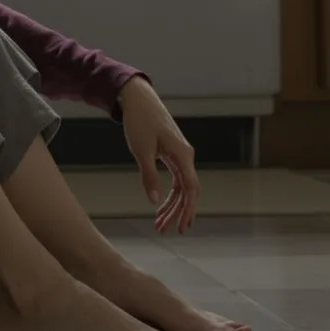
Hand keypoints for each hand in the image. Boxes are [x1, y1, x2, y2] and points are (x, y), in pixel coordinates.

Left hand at [118, 76, 199, 234]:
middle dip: (177, 212)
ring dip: (171, 205)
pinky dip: (168, 194)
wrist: (138, 100)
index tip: (181, 226)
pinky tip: (160, 206)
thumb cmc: (140, 122)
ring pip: (181, 187)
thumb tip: (154, 201)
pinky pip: (175, 179)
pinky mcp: (171, 154)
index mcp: (183, 155)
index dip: (187, 209)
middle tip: (164, 230)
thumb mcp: (141, 151)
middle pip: (187, 191)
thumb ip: (149, 176)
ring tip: (159, 223)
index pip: (191, 189)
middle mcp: (186, 157)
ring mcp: (180, 156)